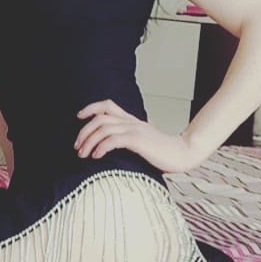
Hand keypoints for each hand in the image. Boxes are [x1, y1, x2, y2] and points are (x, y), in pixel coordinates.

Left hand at [74, 99, 202, 173]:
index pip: (107, 105)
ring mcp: (134, 129)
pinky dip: (101, 147)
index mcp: (131, 119)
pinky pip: (113, 139)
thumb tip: (114, 143)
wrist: (183, 153)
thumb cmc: (163, 150)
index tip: (79, 117)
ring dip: (89, 141)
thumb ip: (130, 137)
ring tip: (83, 154)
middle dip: (84, 131)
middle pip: (100, 117)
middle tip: (77, 146)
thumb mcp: (143, 139)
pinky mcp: (138, 140)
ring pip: (103, 128)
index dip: (90, 108)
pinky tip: (96, 156)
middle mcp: (131, 121)